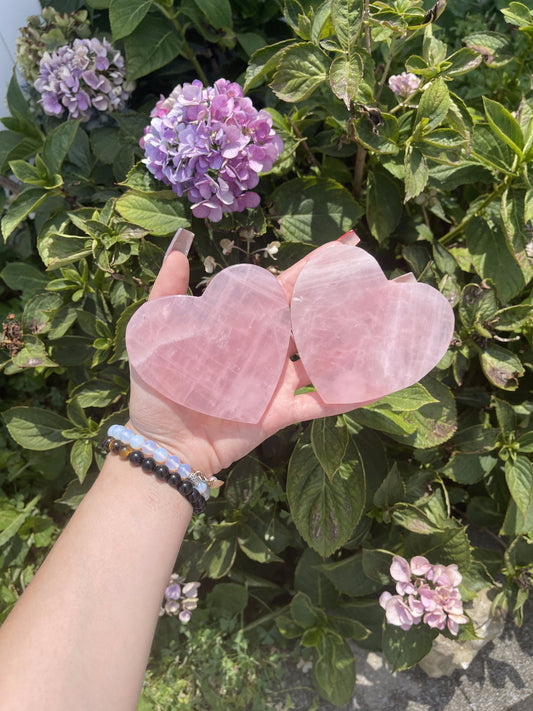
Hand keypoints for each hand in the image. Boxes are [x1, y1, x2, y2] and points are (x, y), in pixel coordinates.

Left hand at [128, 238, 368, 475]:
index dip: (310, 270)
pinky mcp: (281, 413)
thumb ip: (169, 294)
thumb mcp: (156, 335)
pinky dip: (347, 397)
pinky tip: (377, 384)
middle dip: (341, 301)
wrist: (164, 445)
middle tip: (377, 283)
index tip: (341, 250)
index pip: (282, 291)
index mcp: (242, 328)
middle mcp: (267, 351)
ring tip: (386, 326)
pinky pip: (319, 404)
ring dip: (352, 344)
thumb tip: (179, 250)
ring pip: (322, 358)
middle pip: (309, 320)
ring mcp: (277, 383)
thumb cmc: (158, 390)